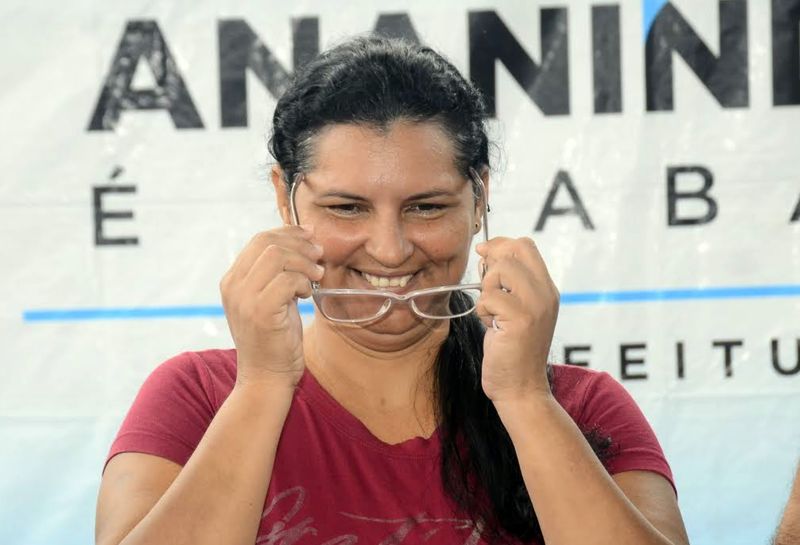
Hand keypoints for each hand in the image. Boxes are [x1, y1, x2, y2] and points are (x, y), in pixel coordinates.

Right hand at [220, 225, 323, 388]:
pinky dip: (303, 282)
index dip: (289, 233)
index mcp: (232, 280)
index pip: (259, 239)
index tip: (311, 237)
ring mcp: (243, 298)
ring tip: (315, 277)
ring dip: (304, 263)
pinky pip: (287, 280)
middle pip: (267, 242)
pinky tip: (306, 295)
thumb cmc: (275, 338)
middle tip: (319, 256)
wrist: (266, 377)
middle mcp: (232, 286)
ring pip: (277, 256)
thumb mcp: (273, 298)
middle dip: (300, 244)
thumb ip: (280, 272)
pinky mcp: (260, 311)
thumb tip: (305, 237)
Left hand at [475, 237, 558, 404]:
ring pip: (499, 271)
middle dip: (491, 265)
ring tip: (492, 313)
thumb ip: (507, 282)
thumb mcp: (515, 309)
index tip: (485, 256)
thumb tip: (486, 251)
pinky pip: (489, 297)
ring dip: (486, 290)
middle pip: (513, 251)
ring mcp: (536, 305)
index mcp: (546, 288)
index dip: (501, 244)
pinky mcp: (521, 319)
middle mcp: (546, 293)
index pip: (525, 245)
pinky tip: (491, 327)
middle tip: (488, 290)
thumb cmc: (511, 350)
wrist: (520, 388)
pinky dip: (482, 311)